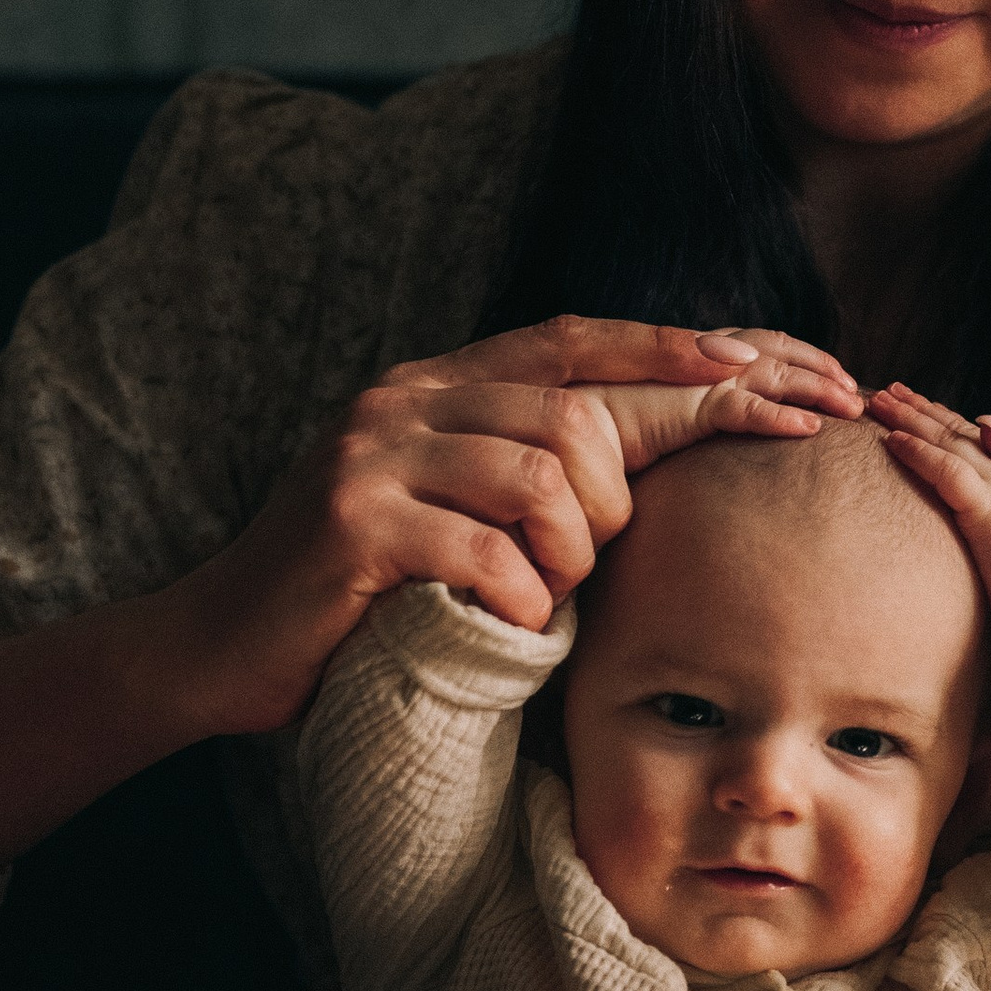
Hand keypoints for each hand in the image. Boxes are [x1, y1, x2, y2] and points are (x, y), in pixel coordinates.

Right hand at [155, 317, 858, 735]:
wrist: (214, 648)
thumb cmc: (359, 595)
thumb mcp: (453, 514)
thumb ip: (530, 469)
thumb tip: (652, 455)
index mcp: (440, 385)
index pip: (583, 342)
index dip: (681, 354)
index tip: (776, 369)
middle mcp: (407, 398)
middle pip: (580, 410)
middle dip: (633, 486)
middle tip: (612, 553)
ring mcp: (374, 455)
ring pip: (546, 477)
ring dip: (570, 557)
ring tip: (540, 601)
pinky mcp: (353, 525)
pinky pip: (490, 553)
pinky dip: (519, 601)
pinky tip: (504, 626)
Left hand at [872, 384, 990, 635]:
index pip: (986, 447)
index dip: (953, 425)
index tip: (925, 408)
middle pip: (963, 434)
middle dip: (925, 410)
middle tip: (891, 391)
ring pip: (950, 442)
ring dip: (911, 418)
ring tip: (878, 400)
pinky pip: (946, 471)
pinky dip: (917, 451)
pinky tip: (890, 439)